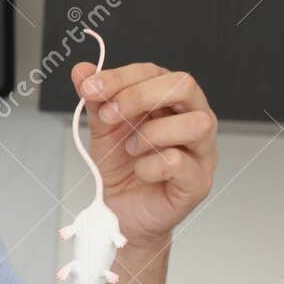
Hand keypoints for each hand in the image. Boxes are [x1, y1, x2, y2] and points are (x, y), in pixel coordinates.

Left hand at [71, 59, 218, 249]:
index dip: (120, 77)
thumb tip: (82, 70)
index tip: (89, 89)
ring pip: (195, 123)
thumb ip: (96, 100)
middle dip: (140, 95)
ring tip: (130, 149)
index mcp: (170, 101)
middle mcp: (192, 119)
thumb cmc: (121, 168)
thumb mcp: (103, 130)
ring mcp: (201, 151)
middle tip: (109, 116)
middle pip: (184, 85)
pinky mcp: (198, 182)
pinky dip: (150, 165)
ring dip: (151, 133)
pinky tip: (140, 171)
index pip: (154, 72)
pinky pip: (179, 163)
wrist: (120, 213)